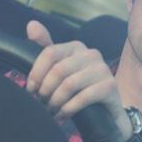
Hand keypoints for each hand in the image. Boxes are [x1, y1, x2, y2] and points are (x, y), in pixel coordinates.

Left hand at [25, 20, 128, 135]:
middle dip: (46, 90)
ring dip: (56, 101)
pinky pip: (83, 97)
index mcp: (76, 47)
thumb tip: (31, 25)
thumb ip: (46, 49)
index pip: (49, 53)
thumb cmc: (80, 89)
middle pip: (58, 70)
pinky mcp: (110, 86)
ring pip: (69, 84)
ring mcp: (103, 69)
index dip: (36, 73)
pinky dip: (68, 109)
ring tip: (51, 111)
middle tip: (42, 104)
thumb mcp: (61, 70)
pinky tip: (62, 115)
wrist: (106, 111)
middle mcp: (91, 54)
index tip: (31, 90)